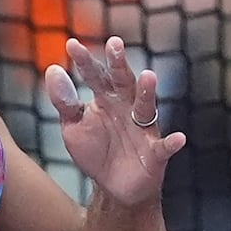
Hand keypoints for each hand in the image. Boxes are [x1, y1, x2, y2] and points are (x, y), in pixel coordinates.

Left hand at [45, 36, 186, 205]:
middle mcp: (127, 109)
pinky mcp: (155, 154)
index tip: (71, 44)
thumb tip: (53, 69)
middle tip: (114, 43)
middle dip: (119, 64)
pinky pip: (165, 147)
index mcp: (106, 100)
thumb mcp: (73, 126)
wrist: (112, 188)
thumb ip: (64, 101)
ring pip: (147, 107)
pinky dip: (172, 143)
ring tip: (148, 76)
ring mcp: (143, 129)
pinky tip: (177, 138)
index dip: (84, 61)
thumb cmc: (94, 151)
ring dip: (148, 93)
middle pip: (124, 83)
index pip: (95, 76)